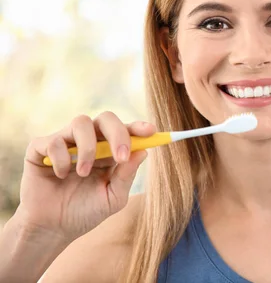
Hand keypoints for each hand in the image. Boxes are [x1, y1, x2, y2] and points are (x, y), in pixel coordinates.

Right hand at [15, 111, 155, 242]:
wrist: (51, 229)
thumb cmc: (85, 212)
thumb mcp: (113, 198)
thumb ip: (126, 176)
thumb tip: (143, 151)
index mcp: (110, 151)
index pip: (126, 130)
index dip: (138, 127)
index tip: (151, 131)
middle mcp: (89, 141)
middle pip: (106, 118)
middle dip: (118, 134)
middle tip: (121, 156)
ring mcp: (65, 141)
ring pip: (81, 122)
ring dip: (88, 148)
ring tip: (84, 173)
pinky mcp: (41, 148)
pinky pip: (55, 140)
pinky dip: (61, 158)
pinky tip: (61, 175)